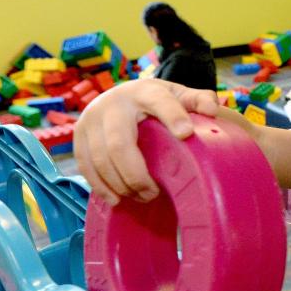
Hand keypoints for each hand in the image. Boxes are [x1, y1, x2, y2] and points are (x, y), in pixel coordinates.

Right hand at [74, 78, 218, 204]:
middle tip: (154, 193)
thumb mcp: (177, 95)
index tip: (185, 134)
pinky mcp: (78, 136)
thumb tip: (212, 108)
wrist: (121, 95)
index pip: (159, 102)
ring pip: (100, 160)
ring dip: (120, 185)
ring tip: (140, 197)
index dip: (172, 117)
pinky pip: (85, 166)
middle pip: (120, 144)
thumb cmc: (155, 101)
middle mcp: (113, 104)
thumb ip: (196, 100)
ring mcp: (91, 119)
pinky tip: (116, 199)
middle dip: (136, 175)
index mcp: (144, 92)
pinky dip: (100, 186)